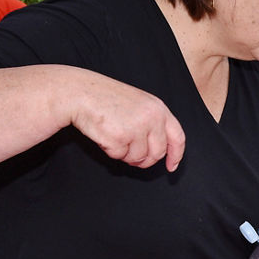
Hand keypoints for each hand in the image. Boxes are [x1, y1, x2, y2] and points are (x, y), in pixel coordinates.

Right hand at [68, 76, 185, 170]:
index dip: (175, 154)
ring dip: (125, 154)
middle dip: (145, 160)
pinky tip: (105, 135)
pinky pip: (120, 156)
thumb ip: (153, 123)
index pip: (177, 137)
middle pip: (157, 153)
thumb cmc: (106, 98)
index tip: (171, 166)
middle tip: (131, 155)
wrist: (81, 92)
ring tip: (115, 136)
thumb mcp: (139, 104)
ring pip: (138, 158)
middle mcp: (152, 118)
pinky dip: (111, 151)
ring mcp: (137, 128)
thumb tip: (158, 149)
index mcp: (159, 108)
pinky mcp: (120, 138)